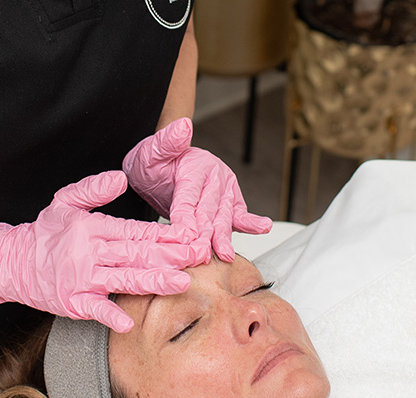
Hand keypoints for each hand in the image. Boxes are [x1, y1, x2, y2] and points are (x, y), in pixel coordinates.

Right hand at [0, 171, 209, 331]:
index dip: (165, 234)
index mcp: (93, 228)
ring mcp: (82, 279)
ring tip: (181, 283)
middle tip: (198, 256)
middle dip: (171, 256)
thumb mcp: (65, 201)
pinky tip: (128, 323)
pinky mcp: (72, 302)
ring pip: (124, 279)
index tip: (190, 236)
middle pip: (137, 254)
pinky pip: (94, 309)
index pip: (136, 231)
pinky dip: (110, 316)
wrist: (12, 262)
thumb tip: (121, 177)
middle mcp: (90, 253)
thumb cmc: (45, 233)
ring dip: (153, 281)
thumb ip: (93, 189)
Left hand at [123, 117, 271, 261]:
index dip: (185, 215)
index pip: (190, 194)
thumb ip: (167, 141)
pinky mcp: (230, 203)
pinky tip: (263, 227)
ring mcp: (225, 190)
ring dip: (223, 237)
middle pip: (209, 210)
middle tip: (200, 253)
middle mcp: (215, 176)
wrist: (159, 167)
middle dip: (205, 233)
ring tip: (225, 253)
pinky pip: (239, 216)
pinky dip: (250, 224)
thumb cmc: (153, 164)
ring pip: (223, 218)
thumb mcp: (152, 151)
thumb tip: (184, 126)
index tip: (182, 233)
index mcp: (196, 165)